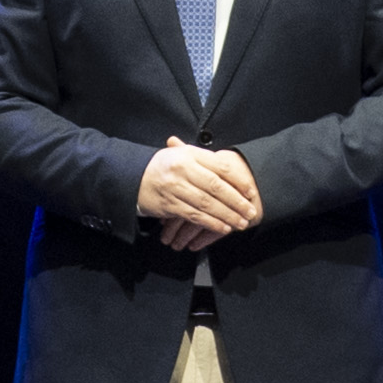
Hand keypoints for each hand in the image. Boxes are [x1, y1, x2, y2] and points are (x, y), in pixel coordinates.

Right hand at [136, 138, 262, 252]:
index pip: (220, 167)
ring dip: (226, 215)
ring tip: (240, 222)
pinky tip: (222, 227)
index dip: (238, 180)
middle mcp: (183, 169)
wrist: (132, 176)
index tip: (250, 191)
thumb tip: (233, 168)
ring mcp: (175, 188)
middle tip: (250, 210)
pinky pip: (194, 216)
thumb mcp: (182, 154)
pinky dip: (210, 223)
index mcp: (190, 155)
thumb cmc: (163, 166)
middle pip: (216, 187)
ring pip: (207, 204)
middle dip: (236, 201)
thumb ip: (206, 160)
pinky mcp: (169, 205)